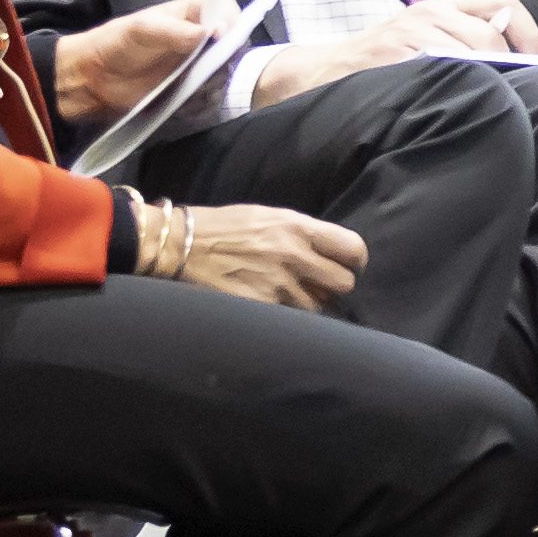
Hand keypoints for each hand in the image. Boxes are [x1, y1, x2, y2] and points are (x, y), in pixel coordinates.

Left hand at [48, 0, 224, 131]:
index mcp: (190, 14)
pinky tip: (185, 103)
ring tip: (191, 88)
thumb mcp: (142, 30)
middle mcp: (199, 39)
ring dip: (214, 83)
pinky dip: (203, 102)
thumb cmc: (114, 45)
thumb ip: (176, 30)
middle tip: (206, 68)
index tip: (221, 37)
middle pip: (232, 44)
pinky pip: (211, 97)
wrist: (91, 81)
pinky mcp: (189, 91)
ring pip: (225, 73)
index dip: (230, 21)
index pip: (226, 9)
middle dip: (225, 57)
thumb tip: (212, 32)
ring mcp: (196, 66)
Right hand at [160, 203, 364, 310]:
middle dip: (334, 287)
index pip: (353, 248)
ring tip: (289, 296)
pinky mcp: (259, 306)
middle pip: (343, 283)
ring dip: (308, 305)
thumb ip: (303, 234)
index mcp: (298, 227)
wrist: (182, 244)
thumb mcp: (269, 216)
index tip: (348, 266)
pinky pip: (288, 319)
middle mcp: (293, 255)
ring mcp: (277, 284)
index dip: (355, 261)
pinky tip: (271, 308)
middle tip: (320, 286)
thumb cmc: (225, 227)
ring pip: (317, 307)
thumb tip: (329, 255)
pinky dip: (285, 318)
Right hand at [239, 0, 537, 107]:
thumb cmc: (384, 64)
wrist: (323, 73)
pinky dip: (455, 87)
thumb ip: (464, 45)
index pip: (505, 7)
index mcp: (445, 5)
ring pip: (471, 55)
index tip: (537, 65)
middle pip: (492, 37)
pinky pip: (440, 68)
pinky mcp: (392, 51)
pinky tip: (454, 105)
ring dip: (483, 83)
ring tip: (483, 105)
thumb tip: (520, 72)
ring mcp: (411, 30)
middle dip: (506, 69)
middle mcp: (432, 11)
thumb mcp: (425, 41)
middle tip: (508, 99)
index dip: (529, 35)